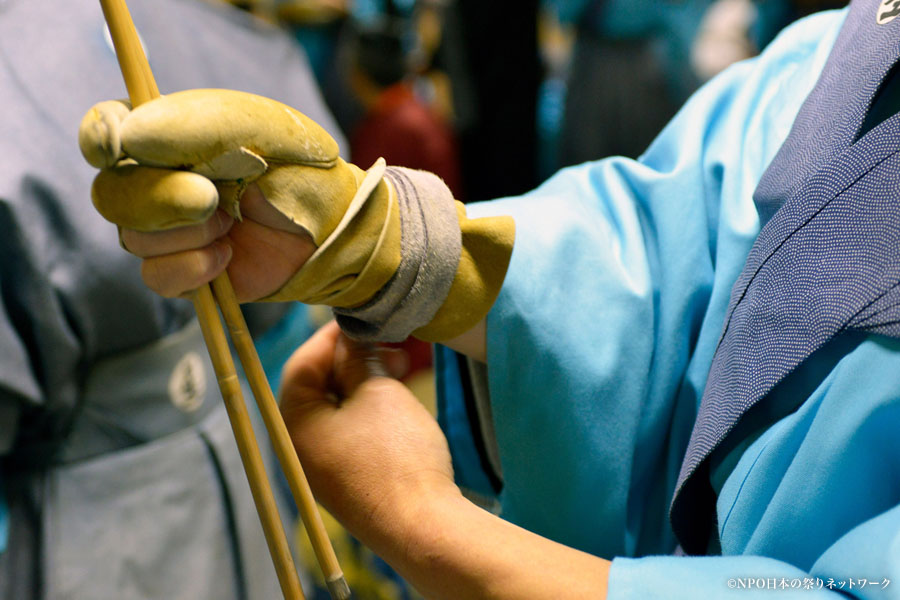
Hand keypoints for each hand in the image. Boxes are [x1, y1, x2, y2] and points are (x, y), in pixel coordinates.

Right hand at [79, 89, 389, 302]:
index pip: (107, 130)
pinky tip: (228, 256)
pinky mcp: (184, 273)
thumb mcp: (265, 131)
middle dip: (159, 199)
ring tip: (232, 224)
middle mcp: (159, 183)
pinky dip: (194, 268)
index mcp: (170, 136)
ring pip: (132, 239)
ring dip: (187, 234)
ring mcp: (168, 231)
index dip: (99, 137)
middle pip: (112, 194)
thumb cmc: (302, 171)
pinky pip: (158, 277)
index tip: (116, 148)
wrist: (334, 228)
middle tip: (212, 198)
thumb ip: (198, 127)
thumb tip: (129, 139)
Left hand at [280, 323, 611, 599]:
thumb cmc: (396, 455)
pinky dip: (369, 409)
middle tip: (387, 342)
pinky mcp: (348, 480)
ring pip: (337, 409)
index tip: (358, 319)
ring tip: (399, 366)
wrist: (422, 524)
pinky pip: (351, 432)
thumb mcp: (378, 392)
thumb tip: (353, 341)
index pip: (302, 364)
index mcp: (295, 423)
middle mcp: (300, 447)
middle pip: (318, 387)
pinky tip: (397, 397)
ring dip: (365, 382)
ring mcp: (323, 468)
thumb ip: (359, 360)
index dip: (330, 336)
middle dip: (353, 359)